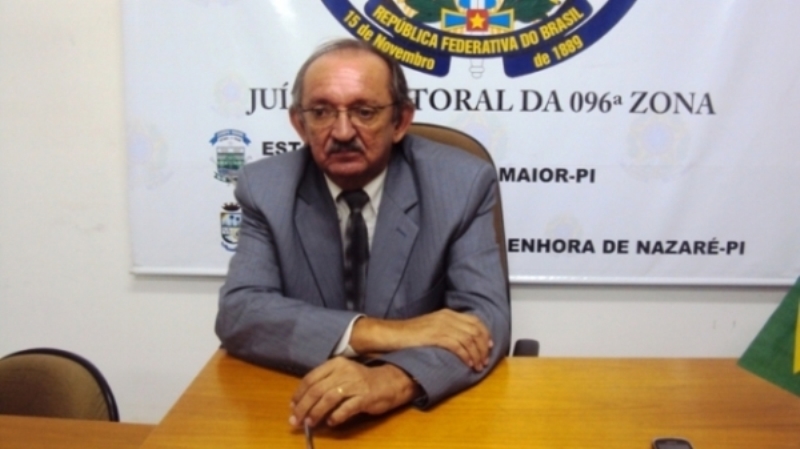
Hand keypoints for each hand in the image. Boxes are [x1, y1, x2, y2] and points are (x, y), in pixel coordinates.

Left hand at [289, 357, 417, 427]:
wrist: (390, 382)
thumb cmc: (362, 381)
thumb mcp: (342, 375)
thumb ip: (325, 384)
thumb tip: (303, 402)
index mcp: (335, 364)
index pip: (310, 378)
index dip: (298, 394)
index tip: (292, 407)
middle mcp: (344, 371)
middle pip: (316, 390)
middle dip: (303, 407)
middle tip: (296, 420)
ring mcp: (355, 384)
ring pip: (328, 399)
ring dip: (316, 413)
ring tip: (310, 423)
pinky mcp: (365, 397)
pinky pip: (346, 408)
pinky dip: (336, 416)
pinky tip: (331, 422)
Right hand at [350, 309, 492, 370]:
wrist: (391, 334)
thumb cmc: (408, 334)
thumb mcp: (431, 327)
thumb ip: (446, 330)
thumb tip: (461, 342)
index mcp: (447, 313)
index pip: (475, 321)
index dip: (485, 334)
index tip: (489, 346)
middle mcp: (447, 317)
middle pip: (475, 330)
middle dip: (483, 347)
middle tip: (485, 361)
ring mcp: (441, 326)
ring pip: (469, 339)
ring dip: (477, 354)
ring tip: (478, 366)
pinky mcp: (436, 336)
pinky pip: (458, 346)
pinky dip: (466, 356)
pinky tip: (468, 364)